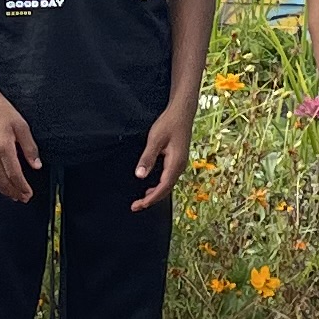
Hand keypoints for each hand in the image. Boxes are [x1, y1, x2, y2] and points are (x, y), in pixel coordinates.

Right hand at [0, 90, 41, 202]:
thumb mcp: (22, 127)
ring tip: (14, 195)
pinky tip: (0, 185)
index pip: (14, 174)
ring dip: (4, 190)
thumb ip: (30, 148)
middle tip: (23, 198)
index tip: (29, 193)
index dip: (22, 186)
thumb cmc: (3, 112)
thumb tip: (37, 166)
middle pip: (3, 180)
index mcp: (3, 146)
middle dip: (14, 192)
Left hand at [131, 95, 194, 211]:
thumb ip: (147, 158)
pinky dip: (159, 186)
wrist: (182, 112)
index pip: (163, 187)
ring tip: (142, 200)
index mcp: (175, 163)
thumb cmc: (169, 123)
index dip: (150, 198)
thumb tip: (139, 176)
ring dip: (155, 194)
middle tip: (136, 206)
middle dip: (151, 199)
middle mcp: (180, 166)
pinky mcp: (177, 160)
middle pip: (166, 189)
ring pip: (168, 185)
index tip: (138, 205)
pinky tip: (151, 186)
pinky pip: (168, 178)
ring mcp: (180, 164)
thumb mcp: (154, 140)